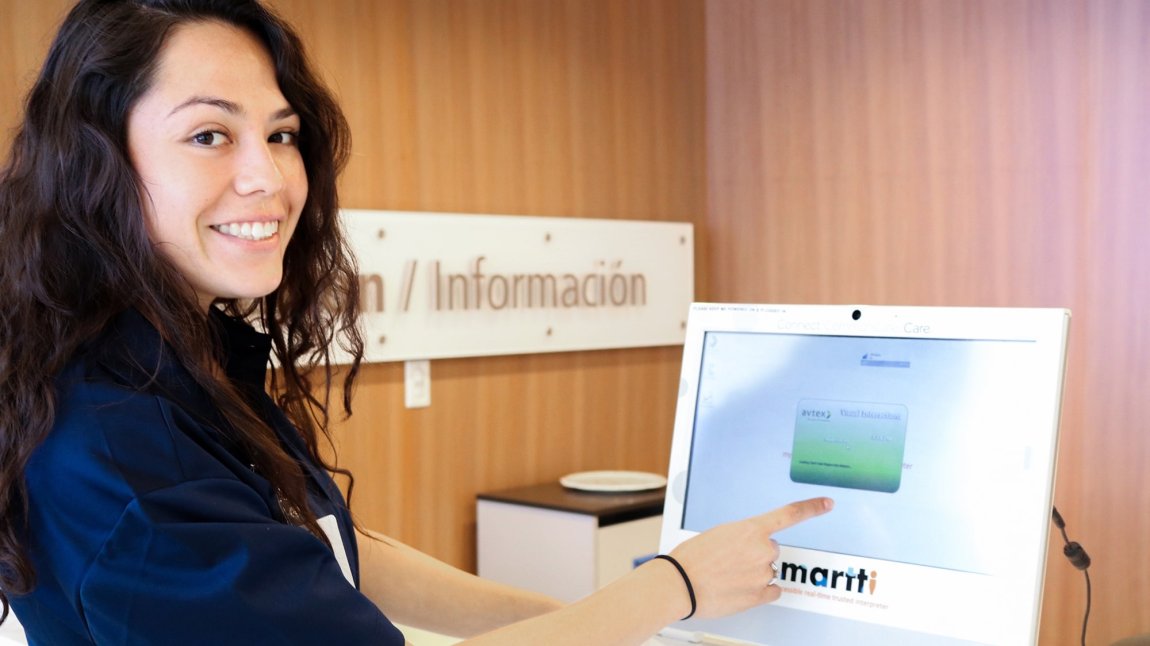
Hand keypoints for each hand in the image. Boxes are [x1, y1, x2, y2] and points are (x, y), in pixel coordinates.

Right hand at [664, 497, 832, 618]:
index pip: (790, 514)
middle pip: (772, 549)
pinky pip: (771, 591)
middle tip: (732, 560)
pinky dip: (759, 591)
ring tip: (729, 575)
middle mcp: (762, 550)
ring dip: (754, 573)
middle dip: (756, 554)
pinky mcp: (759, 596)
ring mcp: (762, 574)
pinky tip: (740, 588)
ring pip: (768, 571)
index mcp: (751, 529)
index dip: (813, 508)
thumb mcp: (718, 534)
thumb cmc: (691, 558)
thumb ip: (742, 537)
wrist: (679, 584)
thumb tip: (751, 546)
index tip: (827, 504)